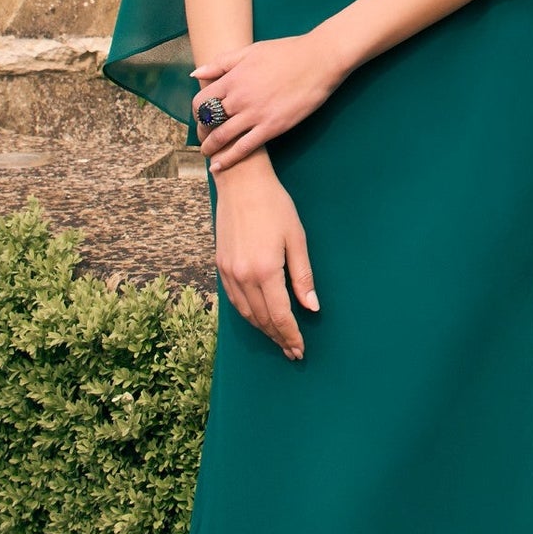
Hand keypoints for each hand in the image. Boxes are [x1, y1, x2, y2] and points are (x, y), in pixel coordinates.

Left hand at [190, 28, 350, 172]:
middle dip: (202, 132)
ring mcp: (255, 114)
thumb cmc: (286, 52)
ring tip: (208, 154)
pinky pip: (244, 148)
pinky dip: (228, 159)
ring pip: (222, 137)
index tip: (200, 117)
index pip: (201, 101)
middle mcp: (239, 98)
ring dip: (210, 148)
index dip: (196, 112)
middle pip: (208, 121)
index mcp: (232, 79)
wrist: (318, 60)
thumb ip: (221, 63)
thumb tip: (195, 74)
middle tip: (203, 138)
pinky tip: (219, 166)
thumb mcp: (250, 51)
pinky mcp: (272, 127)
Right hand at [211, 151, 318, 360]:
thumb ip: (303, 276)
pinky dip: (247, 314)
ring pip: (246, 313)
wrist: (241, 182)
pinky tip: (258, 318)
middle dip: (279, 338)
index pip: (280, 316)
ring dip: (263, 330)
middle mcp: (243, 276)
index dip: (291, 336)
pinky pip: (233, 300)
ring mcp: (228, 271)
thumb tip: (312, 307)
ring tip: (278, 339)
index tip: (300, 349)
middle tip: (293, 351)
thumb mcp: (297, 238)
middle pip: (262, 319)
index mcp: (265, 270)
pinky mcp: (220, 265)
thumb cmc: (275, 206)